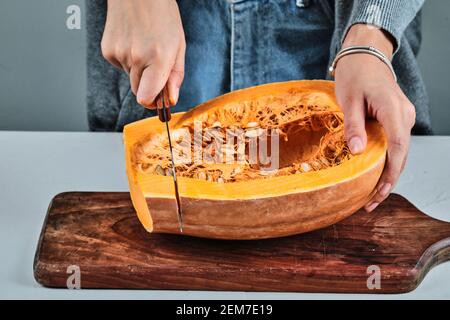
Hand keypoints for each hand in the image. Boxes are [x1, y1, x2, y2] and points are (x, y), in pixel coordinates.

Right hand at [101, 0, 184, 107]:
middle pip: (138, 92)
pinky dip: (127, 60)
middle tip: (156, 66)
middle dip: (148, 86)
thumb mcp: (178, 45)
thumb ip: (176, 75)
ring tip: (144, 46)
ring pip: (131, 78)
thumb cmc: (161, 14)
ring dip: (139, 70)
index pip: (146, 98)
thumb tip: (171, 99)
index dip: (152, 102)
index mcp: (158, 58)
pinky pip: (121, 66)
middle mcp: (136, 58)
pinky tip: (133, 41)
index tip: (159, 100)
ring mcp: (119, 54)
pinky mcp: (107, 50)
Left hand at [335, 24, 415, 211]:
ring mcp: (404, 116)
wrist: (365, 56)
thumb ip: (353, 125)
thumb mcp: (348, 99)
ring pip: (400, 151)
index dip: (389, 173)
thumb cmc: (355, 74)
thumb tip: (356, 152)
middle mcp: (405, 115)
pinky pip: (395, 144)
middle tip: (370, 204)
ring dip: (388, 173)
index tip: (378, 194)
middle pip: (401, 154)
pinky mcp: (398, 118)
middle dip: (388, 181)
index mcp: (393, 109)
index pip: (397, 147)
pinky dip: (387, 160)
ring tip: (372, 196)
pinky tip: (375, 174)